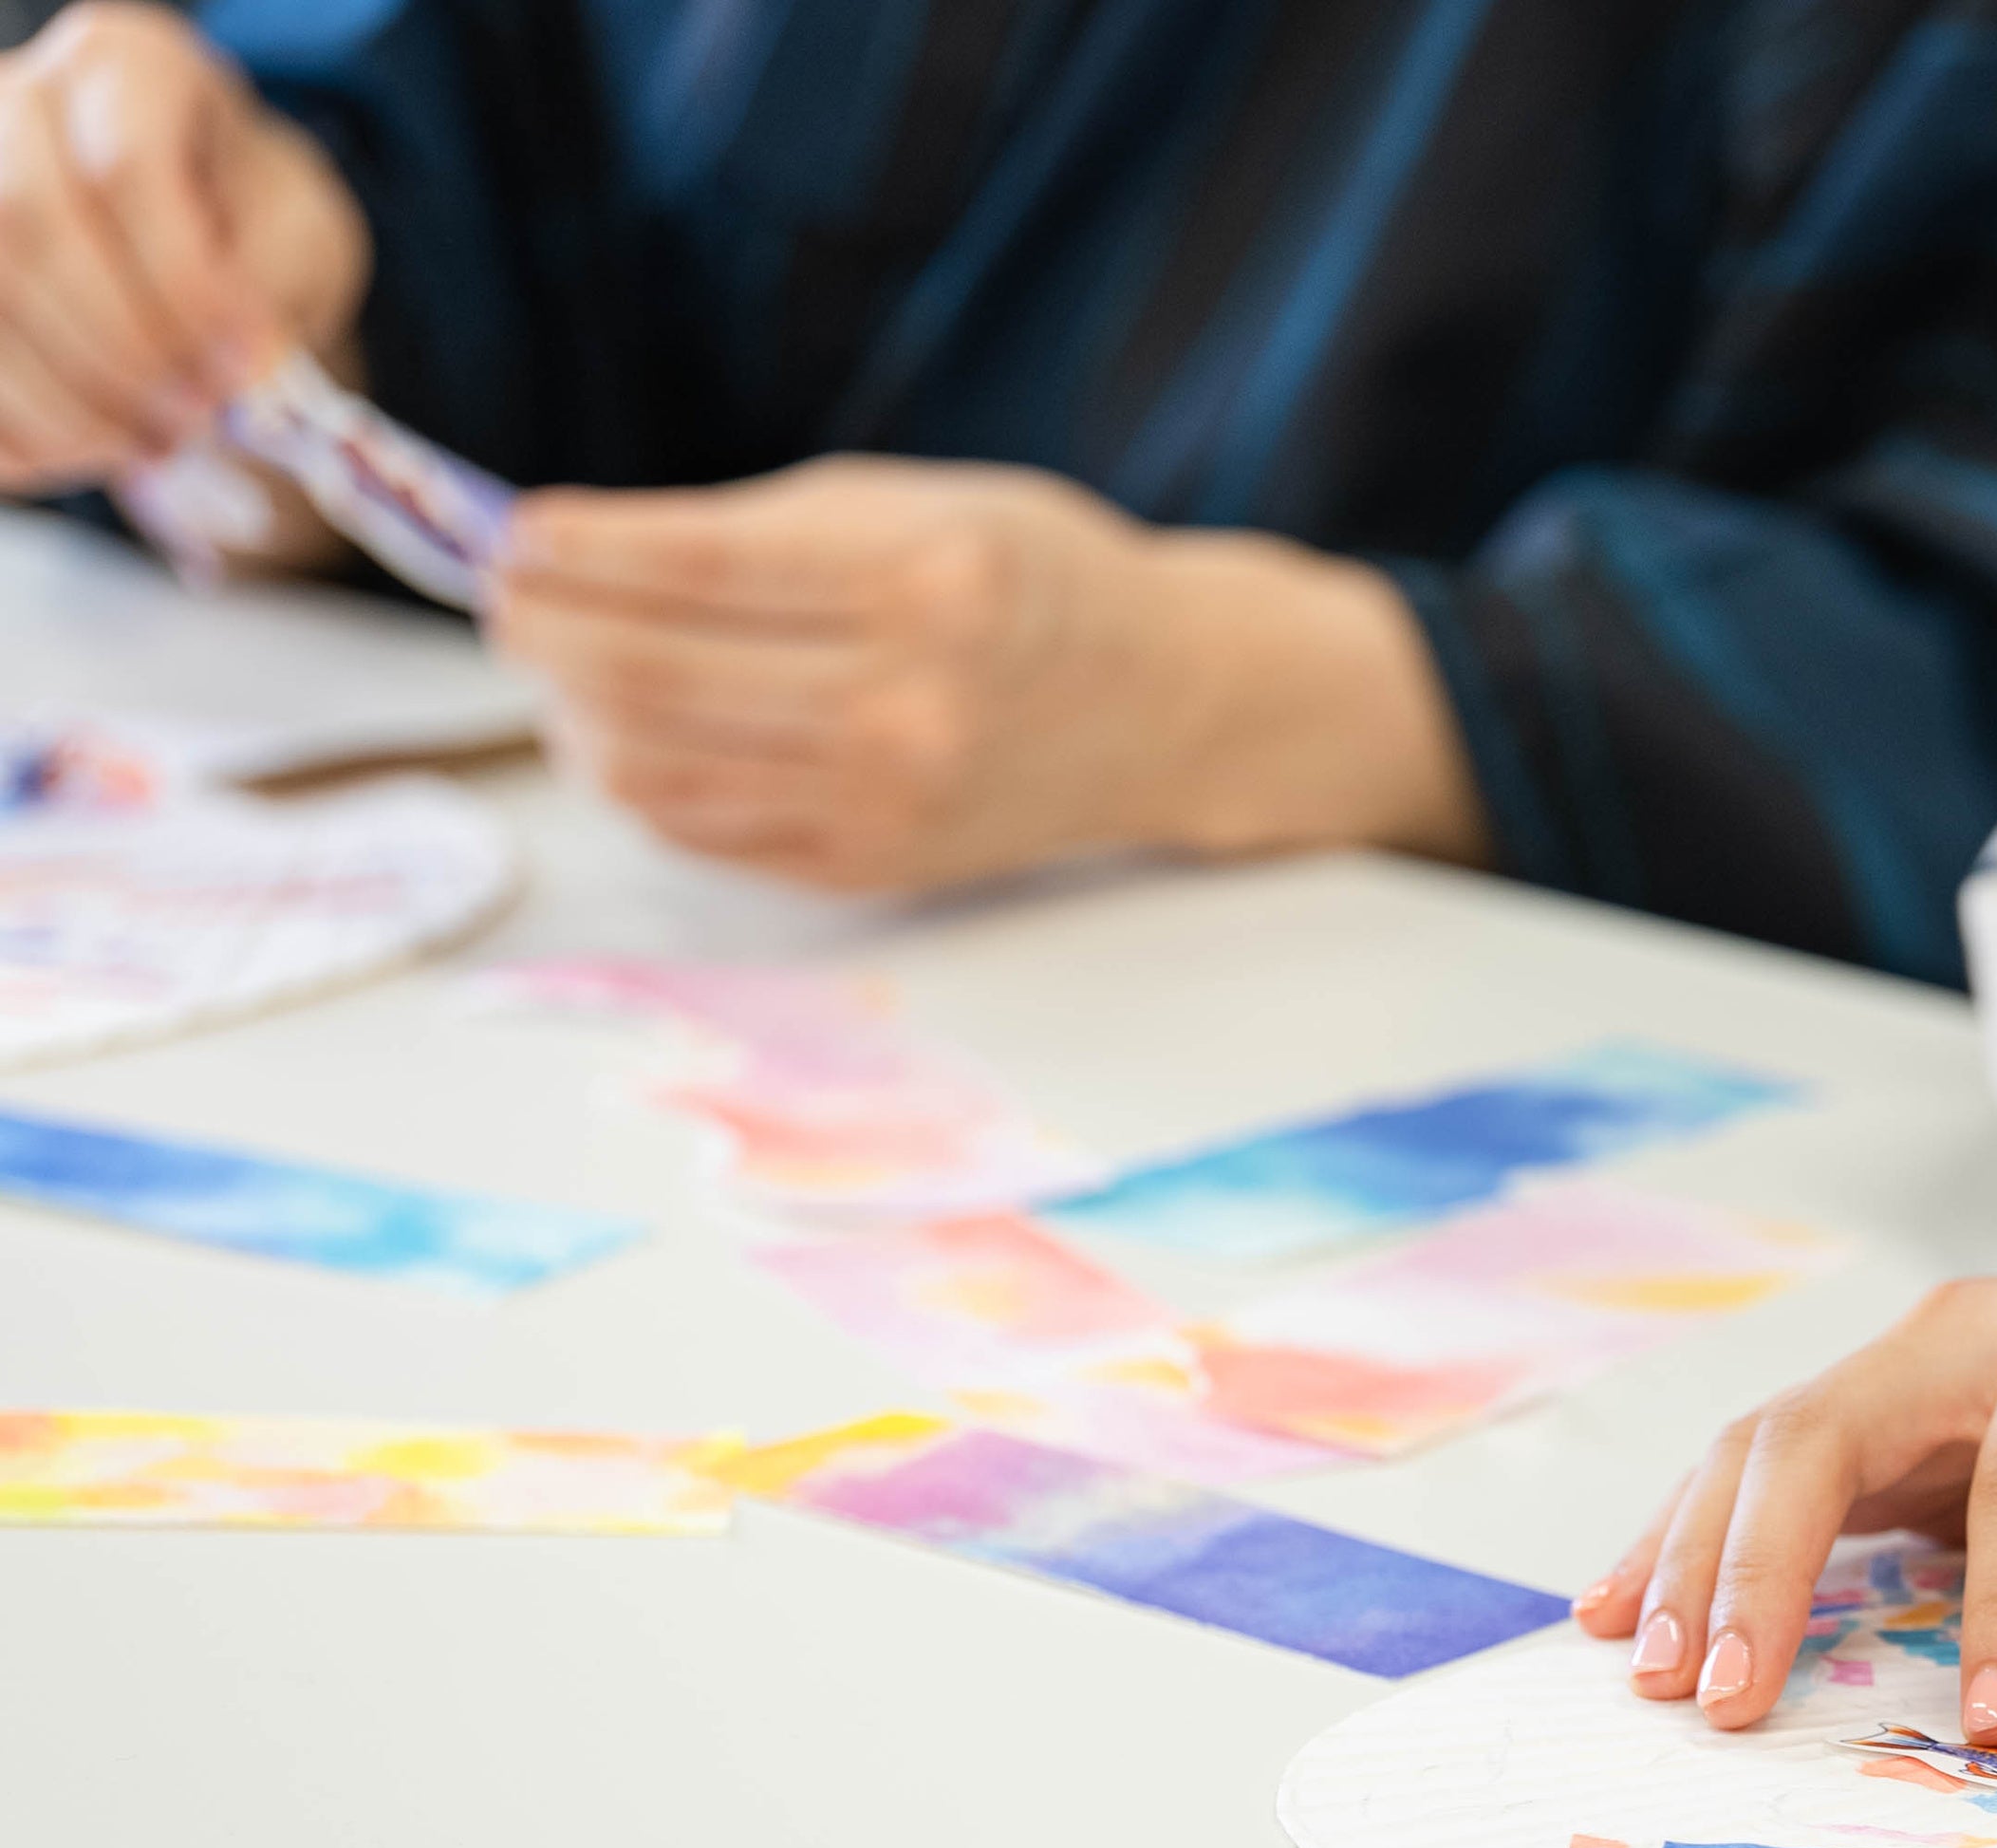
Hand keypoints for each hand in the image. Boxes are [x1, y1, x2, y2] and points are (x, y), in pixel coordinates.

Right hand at [0, 1, 365, 490]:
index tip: (243, 369)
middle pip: (30, 225)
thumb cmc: (254, 215)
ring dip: (61, 399)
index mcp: (128, 68)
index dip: (181, 284)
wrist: (208, 224)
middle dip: (117, 349)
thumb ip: (269, 289)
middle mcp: (19, 102)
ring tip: (145, 448)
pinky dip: (15, 427)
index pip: (126, 166)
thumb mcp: (297, 233)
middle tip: (189, 424)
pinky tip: (74, 454)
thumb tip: (237, 380)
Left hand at [491, 455, 1486, 894]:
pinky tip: (630, 731)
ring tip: (562, 669)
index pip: (693, 568)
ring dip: (573, 713)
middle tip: (503, 599)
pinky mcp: (871, 865)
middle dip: (543, 631)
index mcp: (926, 582)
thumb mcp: (918, 505)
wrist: (1166, 706)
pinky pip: (699, 828)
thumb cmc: (1031, 582)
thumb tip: (571, 554)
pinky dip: (638, 776)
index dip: (576, 551)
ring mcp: (889, 799)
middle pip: (648, 675)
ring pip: (650, 767)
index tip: (510, 532)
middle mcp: (909, 703)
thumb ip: (756, 530)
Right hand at [1575, 1251, 1996, 1735]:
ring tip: (1651, 1676)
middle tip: (1726, 1701)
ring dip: (1694, 1561)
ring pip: (1760, 1447)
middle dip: (1762, 1566)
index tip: (1991, 1716)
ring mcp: (1896, 1370)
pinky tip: (1614, 1611)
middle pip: (1823, 1431)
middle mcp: (1958, 1334)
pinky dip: (1677, 1540)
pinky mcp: (1863, 1417)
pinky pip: (1750, 1471)